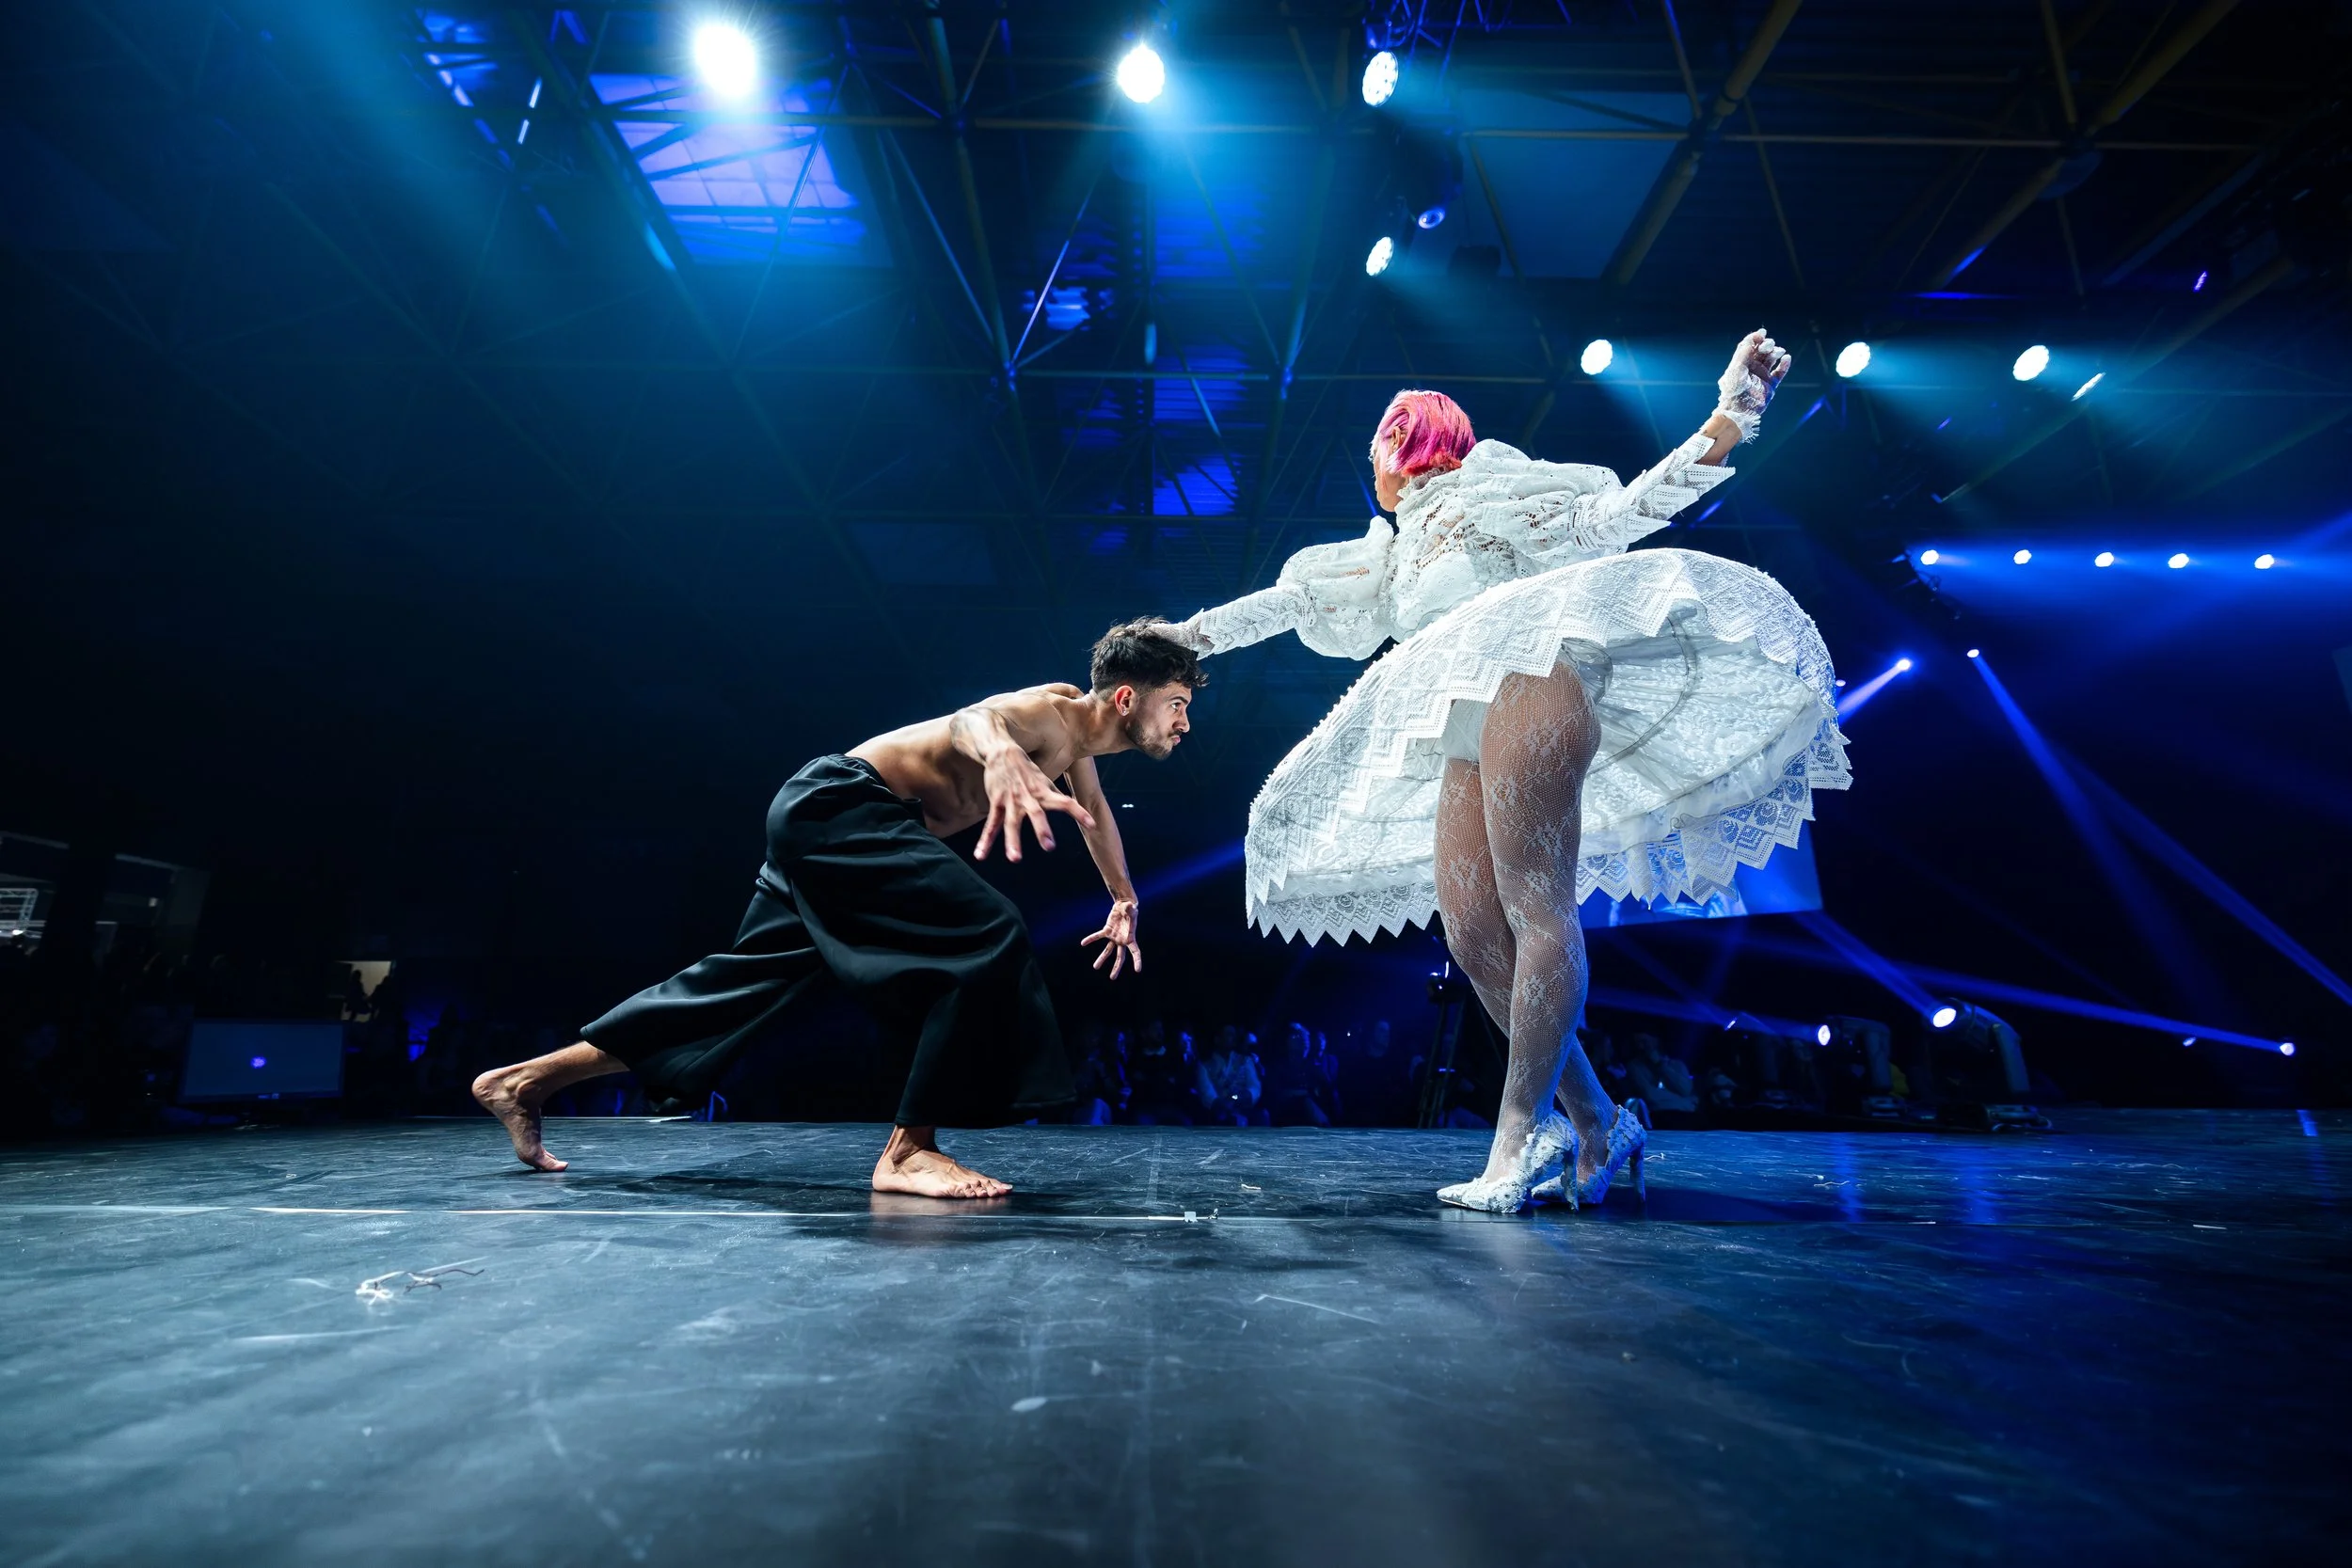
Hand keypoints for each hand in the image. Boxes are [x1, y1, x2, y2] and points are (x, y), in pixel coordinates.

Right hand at [973, 747, 1094, 861]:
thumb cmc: (1026, 770)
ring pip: (1011, 823)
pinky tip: (980, 855)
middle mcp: (1028, 797)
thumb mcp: (1043, 780)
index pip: (1065, 801)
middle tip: (1049, 846)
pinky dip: (985, 841)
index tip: (1092, 824)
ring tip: (1015, 859)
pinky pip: (991, 825)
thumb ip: (1055, 795)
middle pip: (1036, 814)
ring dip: (1013, 841)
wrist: (1001, 752)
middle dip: (1041, 829)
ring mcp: (1011, 801)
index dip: (1078, 812)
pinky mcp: (996, 803)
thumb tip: (1069, 805)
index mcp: (1043, 792)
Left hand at [1081, 898, 1141, 979]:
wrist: (1124, 906)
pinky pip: (1098, 936)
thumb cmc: (1131, 909)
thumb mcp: (1132, 909)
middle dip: (1116, 967)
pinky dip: (1091, 939)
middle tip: (1112, 978)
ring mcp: (1114, 937)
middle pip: (1120, 957)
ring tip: (1095, 967)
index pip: (1135, 952)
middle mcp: (1122, 940)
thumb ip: (1131, 909)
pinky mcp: (1107, 931)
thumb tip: (1129, 907)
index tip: (1137, 970)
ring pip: (1108, 951)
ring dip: (1102, 958)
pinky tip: (1083, 943)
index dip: (1137, 960)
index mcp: (1130, 938)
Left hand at [1718, 327, 1791, 409]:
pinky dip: (1784, 365)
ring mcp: (1762, 376)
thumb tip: (1752, 338)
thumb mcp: (1736, 369)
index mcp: (1741, 363)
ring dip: (1776, 353)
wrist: (1739, 410)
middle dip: (1767, 345)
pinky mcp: (1770, 385)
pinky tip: (1787, 358)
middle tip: (1769, 345)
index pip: (1750, 346)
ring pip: (1771, 359)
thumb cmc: (1734, 390)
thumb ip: (1744, 353)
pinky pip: (1780, 372)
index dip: (1756, 338)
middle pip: (1762, 351)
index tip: (1762, 333)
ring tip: (1779, 352)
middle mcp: (1752, 368)